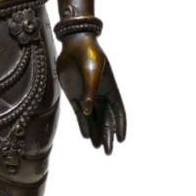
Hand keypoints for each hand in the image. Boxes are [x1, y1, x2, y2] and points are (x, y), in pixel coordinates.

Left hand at [56, 33, 126, 153]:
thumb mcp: (92, 73)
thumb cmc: (88, 55)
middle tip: (108, 152)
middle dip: (108, 135)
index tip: (121, 139)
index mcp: (110, 89)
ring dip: (96, 133)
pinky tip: (86, 136)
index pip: (118, 112)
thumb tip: (87, 112)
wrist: (74, 44)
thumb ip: (90, 93)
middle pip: (106, 119)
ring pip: (93, 119)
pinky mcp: (74, 95)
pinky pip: (80, 114)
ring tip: (98, 148)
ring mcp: (87, 95)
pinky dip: (84, 125)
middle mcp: (100, 95)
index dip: (121, 126)